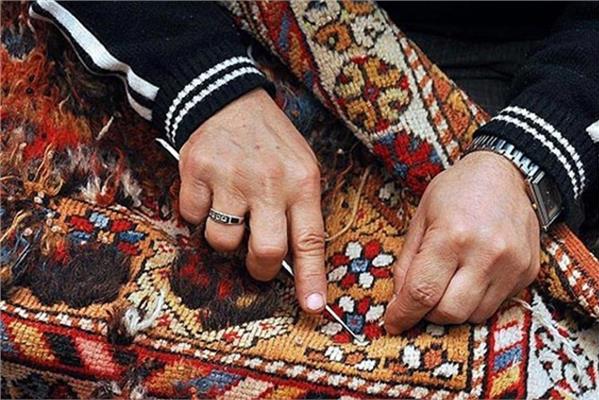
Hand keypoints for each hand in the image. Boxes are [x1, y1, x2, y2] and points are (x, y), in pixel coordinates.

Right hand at [178, 89, 326, 313]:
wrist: (226, 99)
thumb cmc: (268, 141)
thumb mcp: (299, 165)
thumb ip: (298, 208)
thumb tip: (291, 259)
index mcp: (301, 182)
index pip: (310, 239)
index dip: (311, 278)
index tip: (312, 307)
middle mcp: (268, 182)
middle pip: (265, 252)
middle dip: (260, 268)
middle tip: (257, 260)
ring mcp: (230, 178)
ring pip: (223, 241)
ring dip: (225, 237)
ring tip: (230, 210)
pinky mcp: (196, 172)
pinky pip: (192, 218)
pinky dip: (198, 212)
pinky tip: (209, 191)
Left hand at [384, 151, 539, 333]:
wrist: (506, 173)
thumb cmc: (455, 192)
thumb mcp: (421, 218)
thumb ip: (408, 262)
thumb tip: (399, 302)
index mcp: (452, 236)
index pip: (422, 293)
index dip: (403, 314)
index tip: (393, 322)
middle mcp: (486, 254)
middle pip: (450, 313)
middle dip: (429, 313)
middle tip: (422, 298)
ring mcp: (512, 265)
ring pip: (475, 315)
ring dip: (454, 309)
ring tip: (448, 283)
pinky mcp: (528, 272)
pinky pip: (498, 305)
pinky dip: (478, 300)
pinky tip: (472, 276)